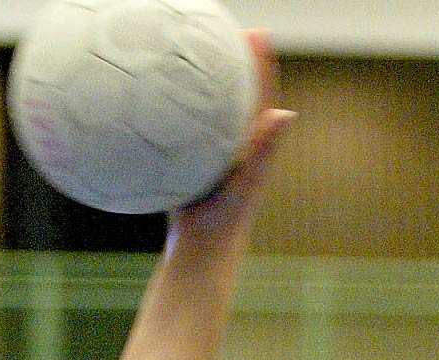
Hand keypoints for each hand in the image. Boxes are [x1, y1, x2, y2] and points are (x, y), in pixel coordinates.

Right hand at [170, 31, 295, 241]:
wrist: (200, 249)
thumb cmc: (225, 222)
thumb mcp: (246, 181)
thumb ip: (263, 149)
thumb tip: (284, 114)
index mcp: (253, 145)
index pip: (260, 95)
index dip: (260, 64)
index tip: (256, 33)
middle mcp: (235, 145)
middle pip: (235, 96)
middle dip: (232, 63)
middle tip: (222, 30)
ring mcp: (212, 154)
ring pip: (209, 111)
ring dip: (203, 83)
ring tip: (189, 52)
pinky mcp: (191, 162)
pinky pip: (185, 127)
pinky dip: (176, 109)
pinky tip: (154, 97)